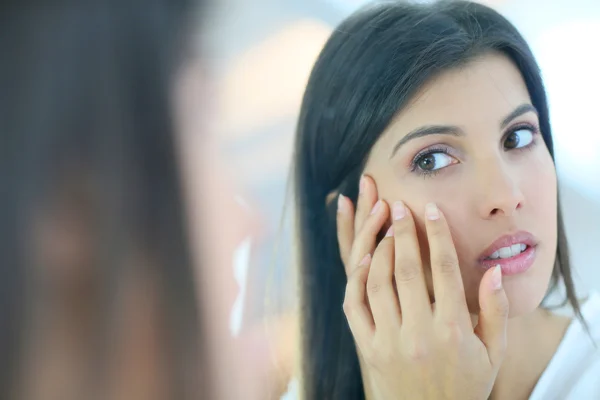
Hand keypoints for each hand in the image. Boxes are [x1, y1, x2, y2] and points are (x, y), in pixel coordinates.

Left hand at [337, 175, 508, 399]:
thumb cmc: (465, 384)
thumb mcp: (492, 354)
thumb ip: (496, 311)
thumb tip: (496, 270)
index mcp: (453, 330)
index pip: (444, 270)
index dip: (437, 234)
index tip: (430, 208)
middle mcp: (419, 333)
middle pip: (408, 270)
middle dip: (402, 231)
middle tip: (398, 203)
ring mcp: (389, 340)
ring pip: (378, 283)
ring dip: (379, 249)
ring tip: (382, 226)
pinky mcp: (368, 347)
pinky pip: (355, 306)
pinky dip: (356, 279)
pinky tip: (363, 258)